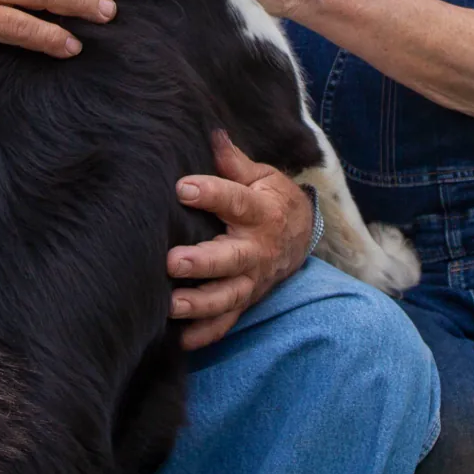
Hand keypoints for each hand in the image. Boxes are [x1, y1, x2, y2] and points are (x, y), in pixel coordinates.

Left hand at [169, 130, 313, 350]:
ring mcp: (251, 280)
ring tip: (170, 305)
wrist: (302, 236)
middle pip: (230, 258)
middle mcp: (256, 249)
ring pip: (227, 296)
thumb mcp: (262, 176)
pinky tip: (180, 340)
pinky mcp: (246, 300)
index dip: (211, 193)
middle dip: (202, 262)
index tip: (183, 187)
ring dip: (199, 304)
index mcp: (261, 211)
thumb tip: (213, 133)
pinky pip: (227, 322)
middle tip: (172, 262)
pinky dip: (205, 334)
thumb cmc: (272, 200)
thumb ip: (234, 162)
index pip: (236, 201)